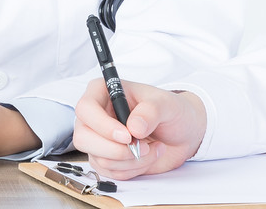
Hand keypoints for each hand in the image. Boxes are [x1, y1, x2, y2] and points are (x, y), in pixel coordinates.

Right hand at [72, 76, 205, 181]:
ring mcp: (99, 140)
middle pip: (83, 138)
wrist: (182, 133)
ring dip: (131, 160)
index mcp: (103, 93)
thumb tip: (134, 127)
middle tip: (142, 147)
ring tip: (152, 148)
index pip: (86, 109)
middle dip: (114, 149)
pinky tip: (148, 155)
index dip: (102, 125)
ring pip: (100, 159)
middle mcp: (96, 116)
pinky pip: (112, 172)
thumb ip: (150, 111)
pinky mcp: (108, 159)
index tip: (127, 136)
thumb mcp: (166, 104)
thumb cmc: (171, 111)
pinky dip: (134, 169)